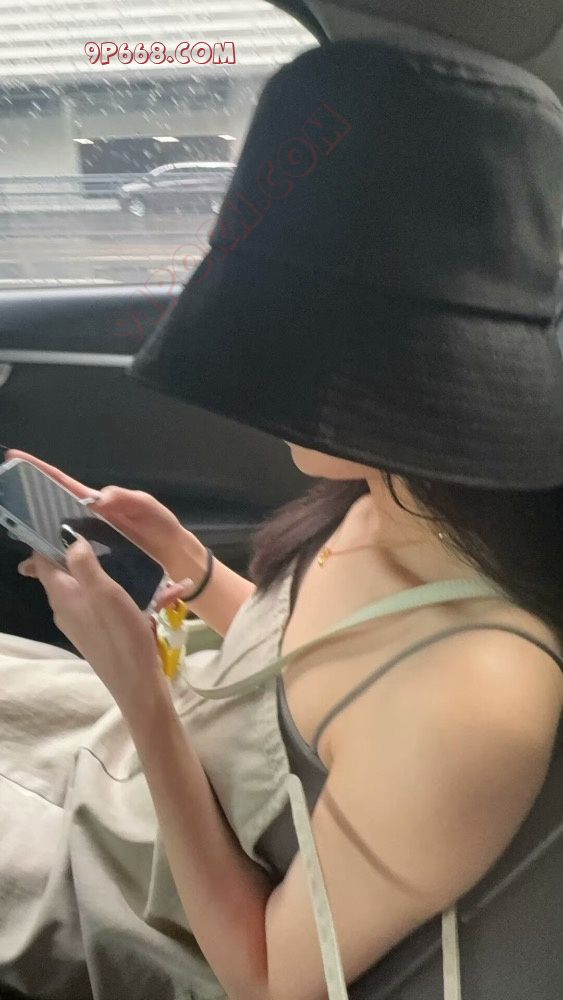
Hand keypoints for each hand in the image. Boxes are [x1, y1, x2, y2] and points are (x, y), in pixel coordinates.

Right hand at [6, 449, 187, 574]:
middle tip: (6, 503)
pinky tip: (35, 573)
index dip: (40, 472)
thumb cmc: (162, 528)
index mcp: (98, 505)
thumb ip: (128, 499)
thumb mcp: (148, 508)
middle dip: (27, 508)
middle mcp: (88, 523)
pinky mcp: (95, 564)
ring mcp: (90, 545)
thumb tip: (100, 498)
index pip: (64, 485)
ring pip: (55, 541)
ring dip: (35, 543)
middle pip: (51, 513)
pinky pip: (69, 563)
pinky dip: (51, 566)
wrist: (176, 559)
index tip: (15, 459)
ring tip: (20, 552)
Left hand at [18, 533, 168, 712]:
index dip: (50, 538)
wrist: (137, 683)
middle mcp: (65, 607)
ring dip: (109, 571)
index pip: (40, 560)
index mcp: (62, 594)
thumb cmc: (120, 635)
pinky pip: (104, 603)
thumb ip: (83, 563)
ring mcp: (81, 621)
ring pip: (88, 586)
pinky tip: (153, 590)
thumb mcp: (104, 592)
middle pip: (65, 570)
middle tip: (109, 533)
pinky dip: (122, 592)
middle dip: (83, 551)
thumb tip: (70, 539)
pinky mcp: (98, 631)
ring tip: (136, 559)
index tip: (70, 518)